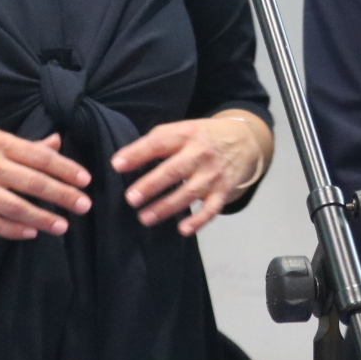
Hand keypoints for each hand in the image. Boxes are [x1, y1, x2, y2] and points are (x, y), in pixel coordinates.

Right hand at [0, 125, 91, 240]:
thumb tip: (56, 143)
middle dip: (62, 195)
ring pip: (15, 207)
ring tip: (62, 226)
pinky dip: (13, 230)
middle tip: (84, 205)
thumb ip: (23, 144)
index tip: (85, 180)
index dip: (65, 169)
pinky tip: (31, 233)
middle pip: (32, 183)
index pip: (39, 157)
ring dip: (42, 218)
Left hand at [112, 114, 268, 235]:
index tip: (117, 165)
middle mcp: (200, 153)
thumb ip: (157, 143)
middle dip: (152, 185)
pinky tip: (183, 230)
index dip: (137, 153)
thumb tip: (122, 162)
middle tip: (131, 198)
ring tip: (144, 218)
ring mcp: (213, 174)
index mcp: (186, 134)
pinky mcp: (223, 190)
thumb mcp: (182, 129)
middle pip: (174, 170)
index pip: (160, 142)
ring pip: (189, 193)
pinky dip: (199, 220)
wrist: (243, 140)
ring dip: (166, 207)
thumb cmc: (202, 137)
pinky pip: (212, 208)